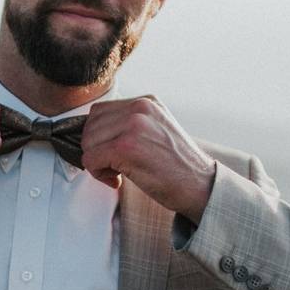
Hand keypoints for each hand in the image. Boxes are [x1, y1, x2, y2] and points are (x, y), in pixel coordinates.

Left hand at [81, 96, 216, 223]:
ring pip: (88, 142)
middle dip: (96, 149)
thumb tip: (96, 132)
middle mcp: (139, 108)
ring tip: (117, 172)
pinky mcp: (125, 147)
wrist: (201, 186)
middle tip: (113, 166)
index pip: (101, 111)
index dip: (100, 136)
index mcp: (146, 102)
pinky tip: (116, 180)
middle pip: (90, 125)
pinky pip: (91, 158)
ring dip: (97, 162)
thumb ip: (130, 124)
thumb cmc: (179, 166)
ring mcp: (132, 125)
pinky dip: (98, 173)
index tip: (111, 153)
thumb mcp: (157, 130)